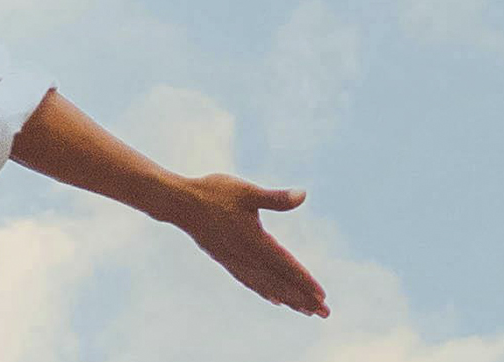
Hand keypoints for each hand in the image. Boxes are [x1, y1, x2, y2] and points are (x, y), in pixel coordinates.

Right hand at [173, 175, 328, 318]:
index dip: (305, 281)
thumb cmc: (214, 193)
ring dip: (288, 299)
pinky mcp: (226, 260)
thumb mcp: (247, 191)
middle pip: (280, 282)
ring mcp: (236, 261)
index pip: (286, 266)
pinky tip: (274, 299)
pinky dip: (265, 292)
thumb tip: (303, 194)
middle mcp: (247, 256)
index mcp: (255, 241)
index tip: (322, 296)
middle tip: (324, 313)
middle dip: (303, 299)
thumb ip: (276, 198)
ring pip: (266, 286)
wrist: (180, 203)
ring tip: (306, 312)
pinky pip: (250, 282)